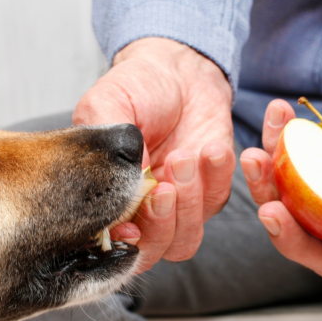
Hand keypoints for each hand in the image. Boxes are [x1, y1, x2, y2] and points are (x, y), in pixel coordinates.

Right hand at [73, 37, 234, 272]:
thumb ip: (105, 150)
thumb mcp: (105, 106)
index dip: (122, 244)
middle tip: (164, 186)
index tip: (130, 226)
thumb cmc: (136, 87)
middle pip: (152, 251)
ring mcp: (178, 206)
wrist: (178, 69)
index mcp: (107, 198)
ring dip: (188, 203)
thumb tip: (121, 193)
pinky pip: (217, 202)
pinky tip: (212, 148)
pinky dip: (216, 178)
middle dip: (160, 223)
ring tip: (185, 156)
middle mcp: (141, 211)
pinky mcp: (211, 191)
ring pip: (185, 239)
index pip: (111, 242)